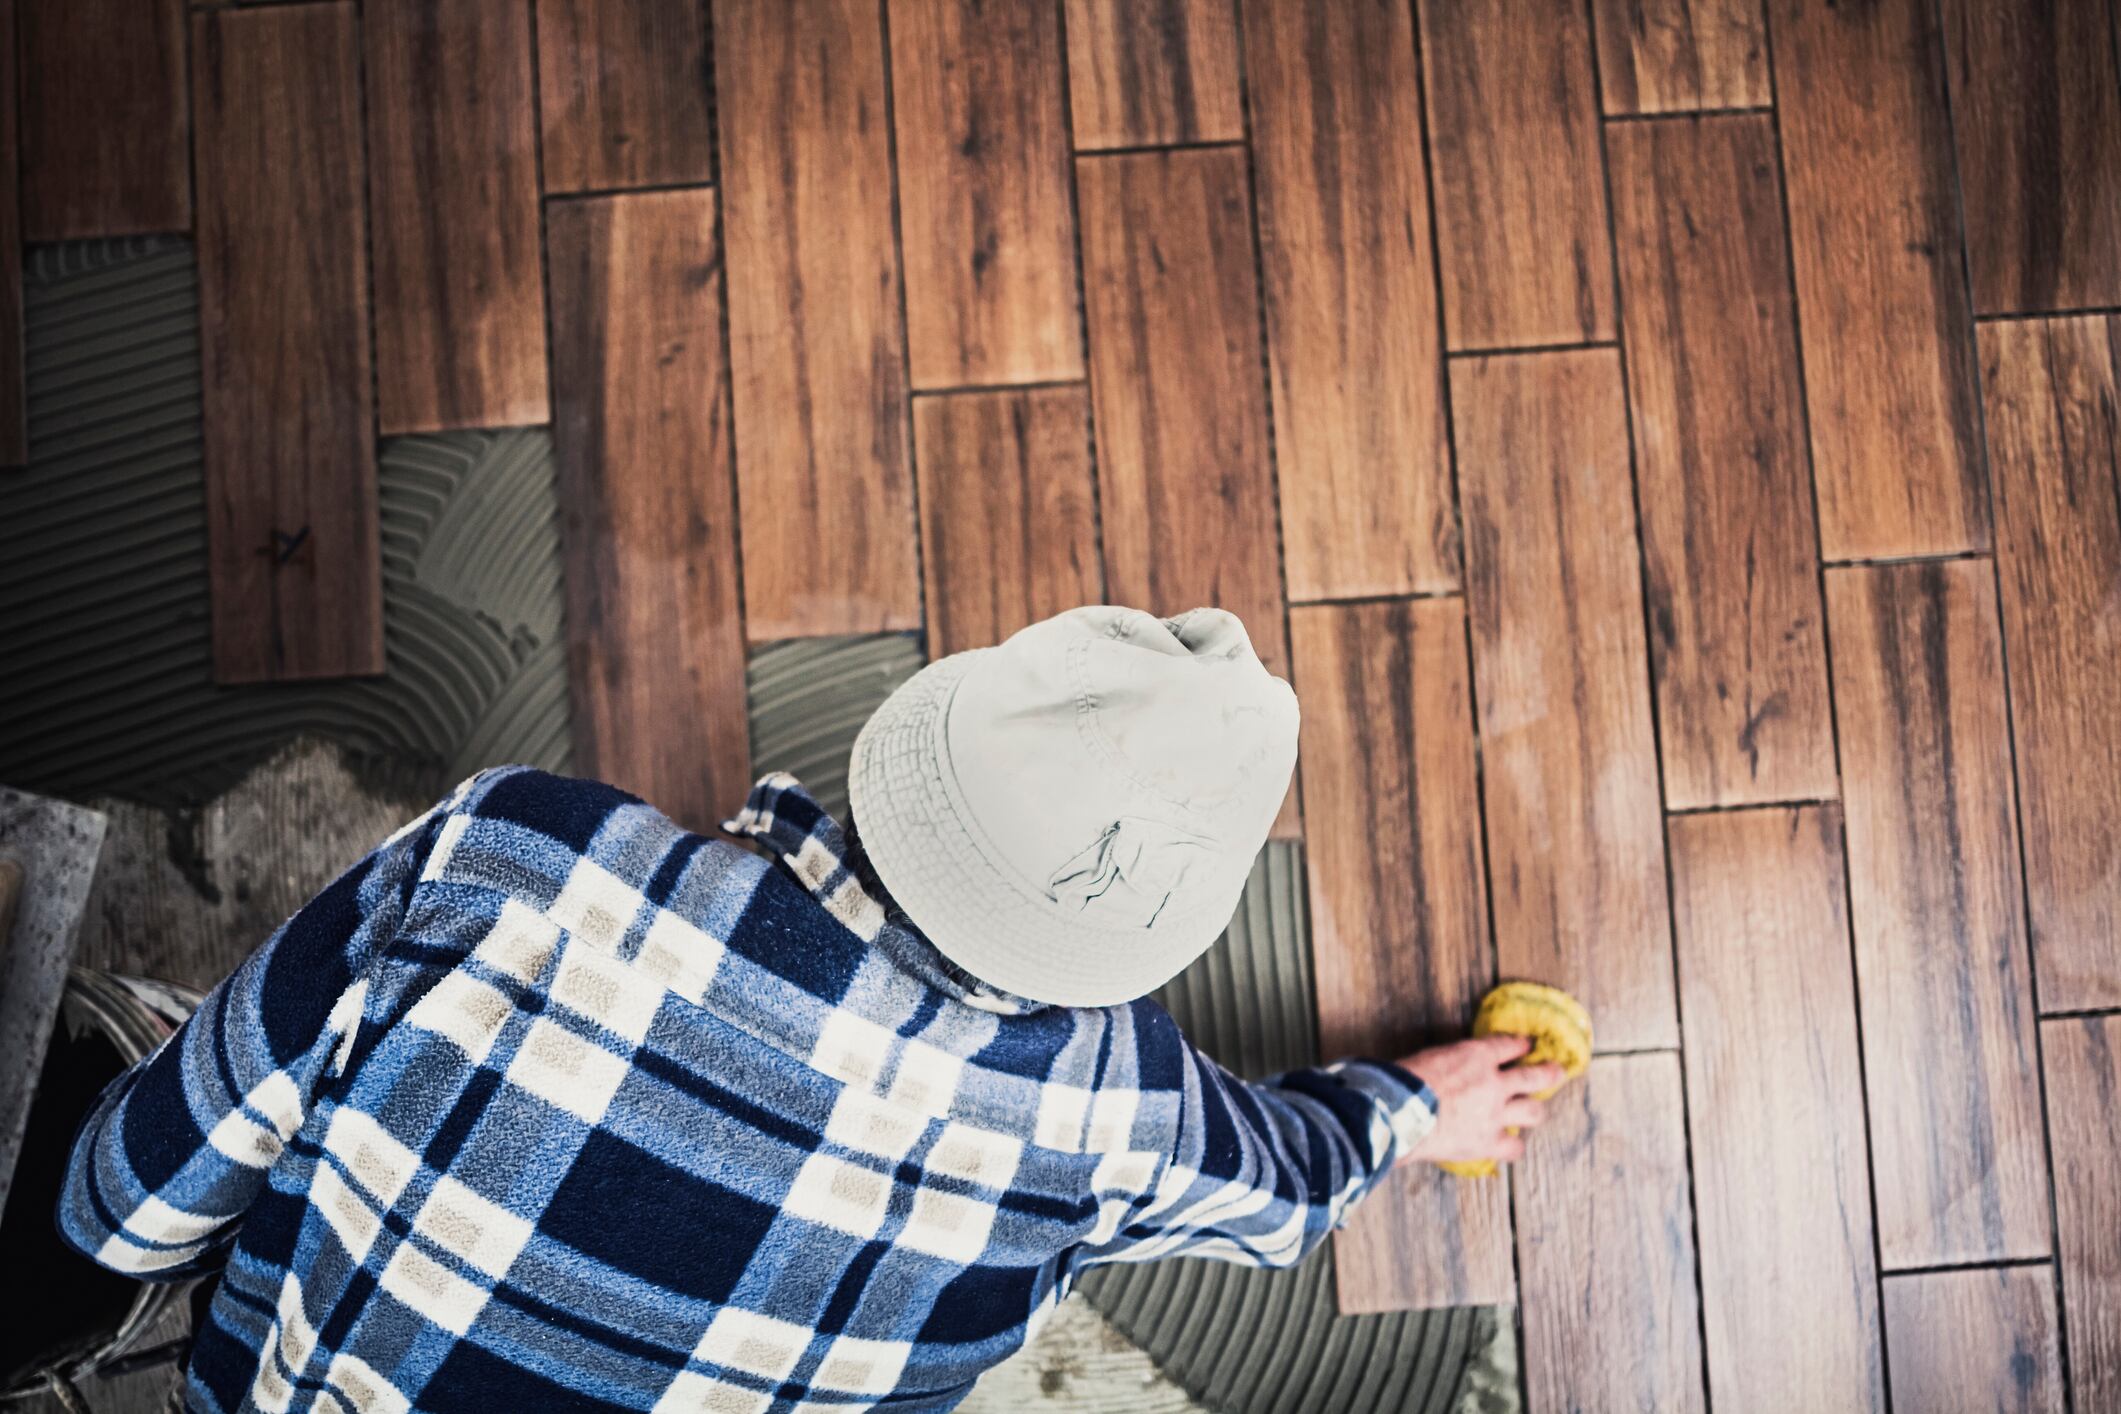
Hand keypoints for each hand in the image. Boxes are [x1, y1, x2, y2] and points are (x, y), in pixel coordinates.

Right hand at [1397, 1034, 1564, 1166]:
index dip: (1520, 1044)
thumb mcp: (1429, 1057)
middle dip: (1549, 1072)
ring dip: (1533, 1109)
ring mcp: (1495, 1115)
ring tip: (1532, 1110)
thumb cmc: (1404, 1080)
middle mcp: (1494, 1083)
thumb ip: (1450, 1062)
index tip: (1526, 1044)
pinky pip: (1514, 1147)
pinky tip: (1508, 1143)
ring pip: (1532, 1111)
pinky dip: (1512, 1145)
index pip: (1508, 1045)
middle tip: (1557, 1070)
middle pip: (1535, 1076)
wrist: (1401, 1113)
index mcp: (1476, 1055)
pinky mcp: (1488, 1142)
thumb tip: (1449, 1069)